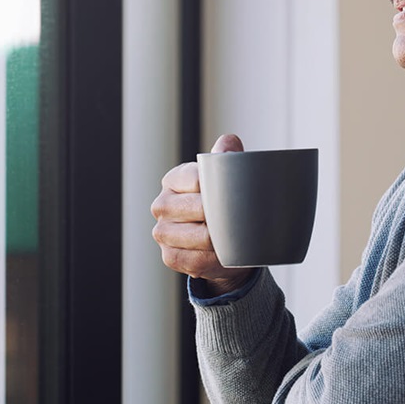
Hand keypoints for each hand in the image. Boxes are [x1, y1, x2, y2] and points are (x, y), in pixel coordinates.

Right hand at [151, 134, 253, 294]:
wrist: (222, 243)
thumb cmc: (223, 205)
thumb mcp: (226, 179)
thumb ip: (228, 158)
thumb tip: (230, 143)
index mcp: (174, 179)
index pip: (197, 179)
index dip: (219, 189)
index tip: (236, 194)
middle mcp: (162, 204)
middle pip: (197, 208)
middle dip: (222, 215)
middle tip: (242, 218)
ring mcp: (162, 232)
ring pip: (197, 236)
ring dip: (220, 240)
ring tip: (235, 237)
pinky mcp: (169, 256)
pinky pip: (194, 260)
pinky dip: (213, 260)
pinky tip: (223, 254)